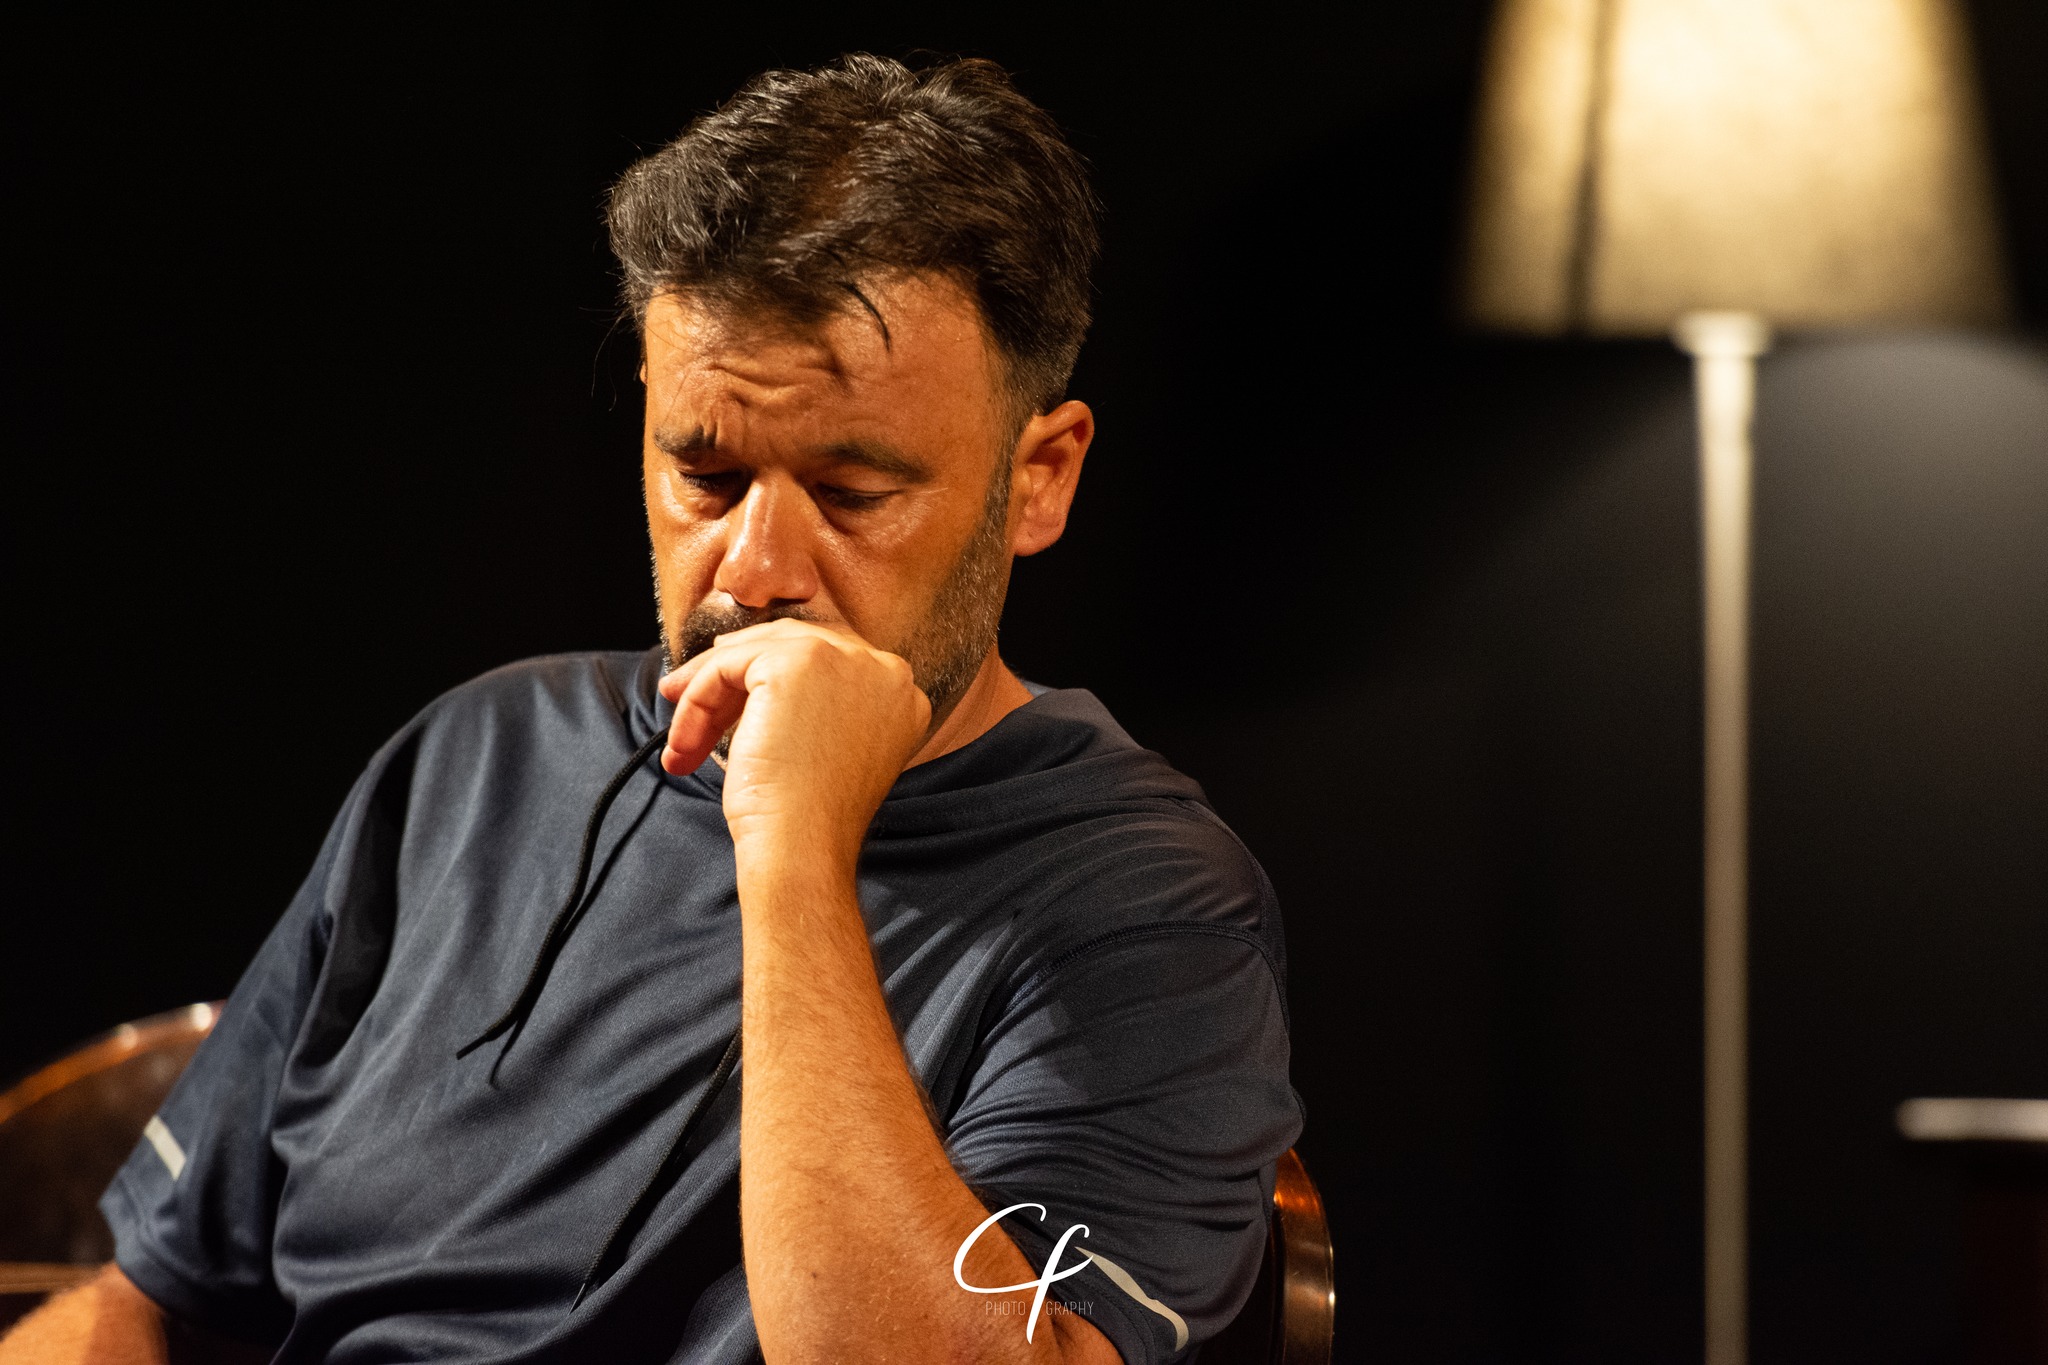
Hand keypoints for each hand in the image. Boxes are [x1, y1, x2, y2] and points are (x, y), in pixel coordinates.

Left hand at [658, 620, 931, 871]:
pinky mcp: (794, 662)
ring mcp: (843, 658)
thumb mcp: (830, 748)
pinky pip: (727, 665)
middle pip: (790, 645)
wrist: (804, 848)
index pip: (826, 659)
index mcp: (899, 690)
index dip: (770, 675)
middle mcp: (882, 665)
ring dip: (707, 694)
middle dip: (734, 675)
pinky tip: (685, 743)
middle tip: (686, 700)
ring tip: (682, 738)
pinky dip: (698, 703)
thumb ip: (817, 704)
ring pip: (754, 653)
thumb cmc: (811, 817)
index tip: (730, 701)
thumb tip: (745, 672)